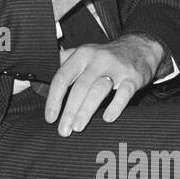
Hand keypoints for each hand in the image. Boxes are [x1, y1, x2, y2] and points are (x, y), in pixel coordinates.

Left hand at [43, 34, 163, 134]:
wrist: (139, 48)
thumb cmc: (105, 57)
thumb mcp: (83, 53)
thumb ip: (63, 63)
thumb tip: (40, 79)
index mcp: (81, 55)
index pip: (62, 77)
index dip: (54, 99)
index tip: (50, 118)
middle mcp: (97, 60)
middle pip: (79, 87)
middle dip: (69, 110)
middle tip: (63, 130)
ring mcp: (116, 68)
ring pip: (99, 89)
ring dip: (86, 110)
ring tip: (78, 127)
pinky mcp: (133, 77)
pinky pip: (124, 92)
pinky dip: (116, 105)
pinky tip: (108, 118)